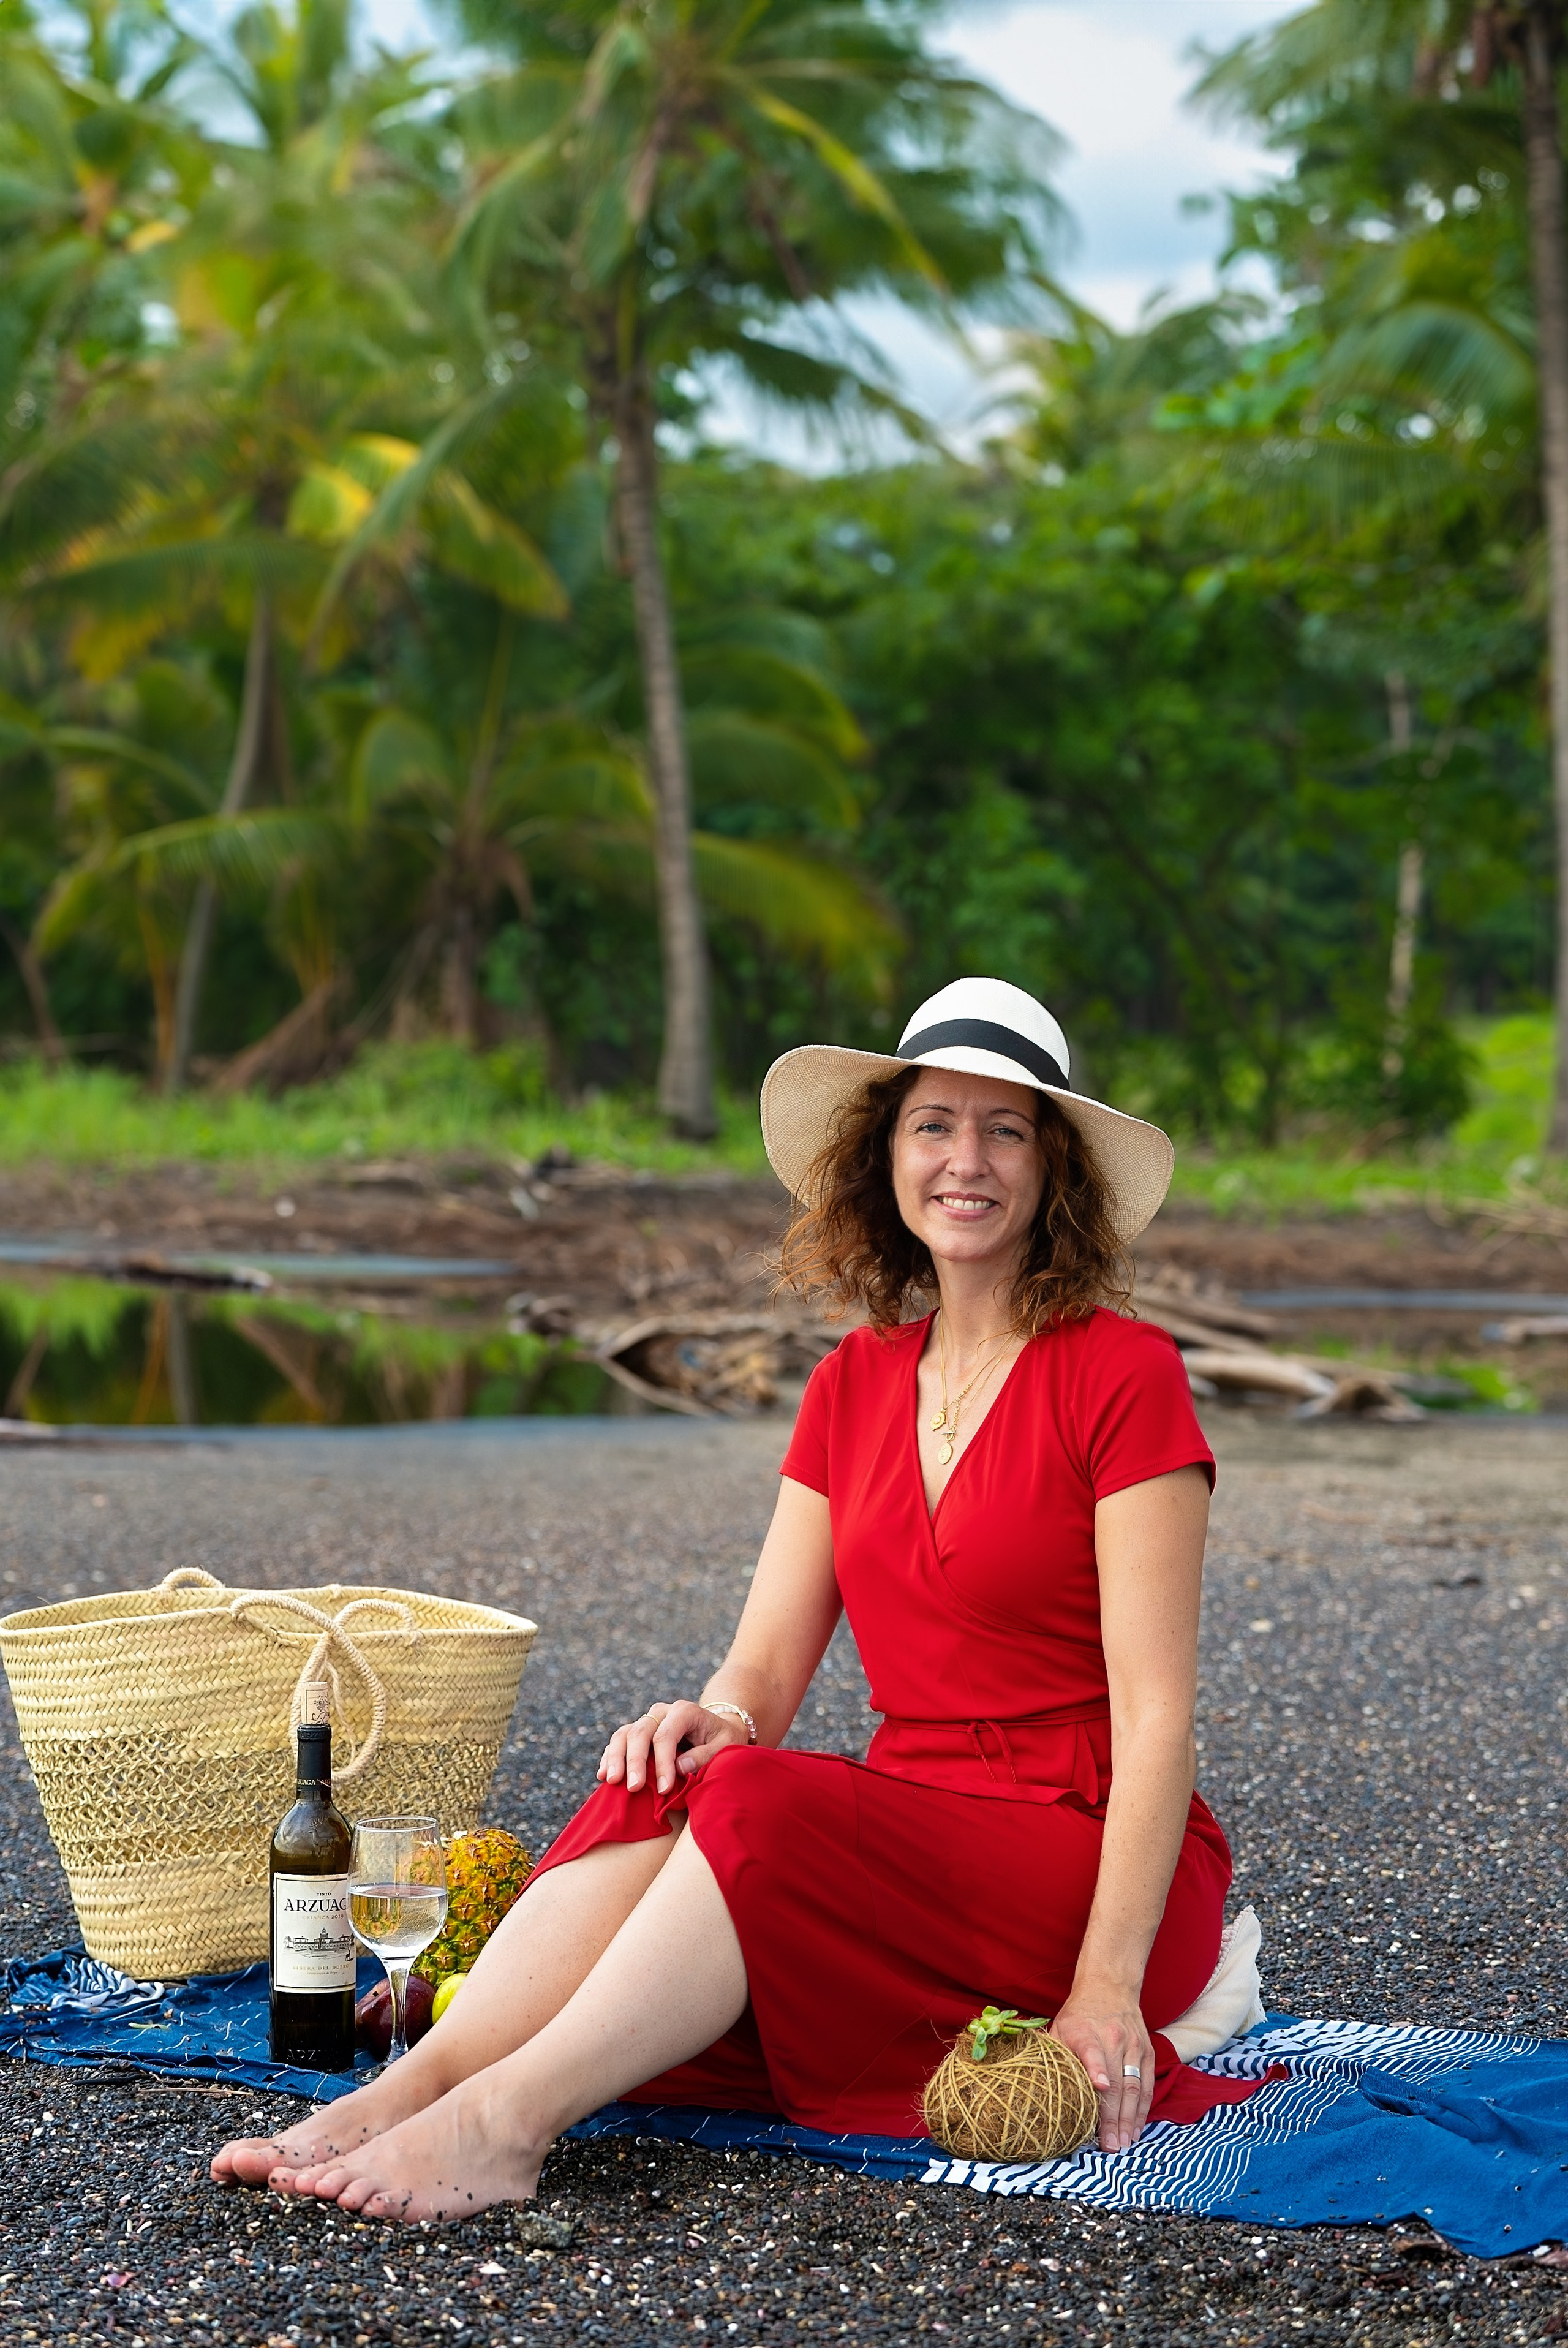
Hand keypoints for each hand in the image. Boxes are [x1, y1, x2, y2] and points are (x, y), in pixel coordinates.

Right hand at [596, 1700, 749, 1794]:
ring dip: (615, 1757)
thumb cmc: (723, 1740)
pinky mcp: (638, 1731)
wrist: (717, 1729)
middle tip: (633, 1788)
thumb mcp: (725, 1747)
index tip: (663, 1789)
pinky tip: (602, 1775)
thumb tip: (680, 1767)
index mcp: (684, 1711)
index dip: (662, 1763)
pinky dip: (609, 1757)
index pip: (666, 1735)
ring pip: (624, 1733)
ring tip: (611, 1780)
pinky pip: (619, 1740)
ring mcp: (648, 1719)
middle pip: (641, 1732)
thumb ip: (705, 1756)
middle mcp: (662, 1711)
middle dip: (635, 1761)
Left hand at [1050, 1987, 1154, 2152]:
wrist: (1110, 1987)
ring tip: (1124, 2143)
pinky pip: (1148, 2085)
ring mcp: (1134, 2047)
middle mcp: (1114, 2039)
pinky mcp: (1147, 2052)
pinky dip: (1143, 2110)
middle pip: (1117, 2081)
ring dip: (1130, 2119)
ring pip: (1135, 2087)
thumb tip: (1032, 2080)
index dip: (1096, 2069)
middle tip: (1110, 2145)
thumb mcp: (1060, 2027)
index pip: (1092, 2052)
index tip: (1100, 2087)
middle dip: (1114, 2117)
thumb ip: (1052, 2053)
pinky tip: (1136, 2129)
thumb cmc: (1079, 2014)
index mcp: (1086, 2032)